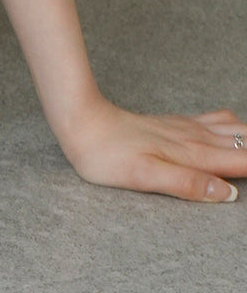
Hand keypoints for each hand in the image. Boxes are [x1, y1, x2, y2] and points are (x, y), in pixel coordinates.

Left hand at [59, 94, 245, 201]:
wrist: (82, 122)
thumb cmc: (107, 155)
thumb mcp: (145, 176)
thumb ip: (187, 183)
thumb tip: (228, 192)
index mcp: (191, 154)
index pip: (241, 161)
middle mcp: (193, 138)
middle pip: (242, 142)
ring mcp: (184, 128)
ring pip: (231, 128)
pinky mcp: (173, 123)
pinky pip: (214, 120)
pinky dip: (234, 126)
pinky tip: (233, 128)